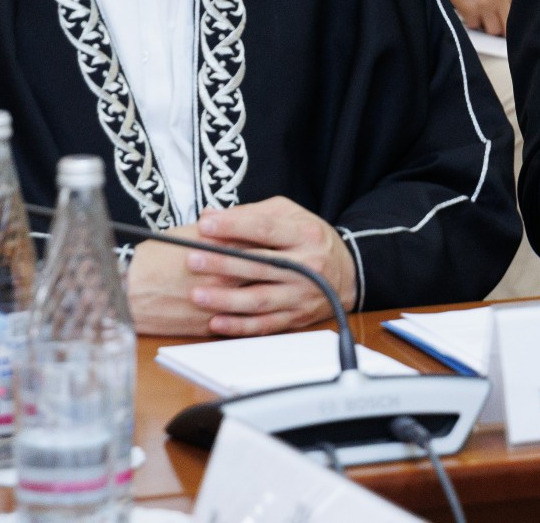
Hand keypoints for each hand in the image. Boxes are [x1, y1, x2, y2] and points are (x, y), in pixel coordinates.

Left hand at [126, 196, 356, 336]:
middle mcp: (308, 265)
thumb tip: (211, 215)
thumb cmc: (309, 239)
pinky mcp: (297, 318)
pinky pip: (264, 325)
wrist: (347, 274)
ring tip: (197, 294)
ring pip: (260, 299)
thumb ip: (252, 213)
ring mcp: (302, 295)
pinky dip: (239, 326)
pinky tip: (216, 323)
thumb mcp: (290, 215)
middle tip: (193, 259)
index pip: (267, 228)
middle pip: (261, 265)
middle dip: (224, 263)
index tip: (206, 224)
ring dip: (226, 299)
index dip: (235, 226)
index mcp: (306, 234)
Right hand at [443, 0, 513, 34]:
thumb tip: (510, 19)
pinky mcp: (470, 10)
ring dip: (486, 26)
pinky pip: (475, 26)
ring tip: (480, 15)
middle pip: (508, 26)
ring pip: (493, 30)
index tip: (509, 27)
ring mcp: (485, 4)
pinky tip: (468, 9)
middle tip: (496, 27)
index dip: (514, 23)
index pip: (519, 14)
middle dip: (503, 29)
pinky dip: (471, 21)